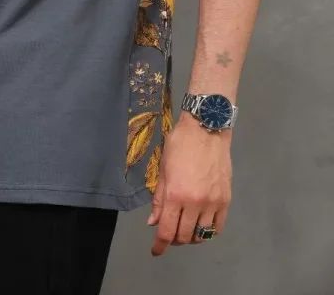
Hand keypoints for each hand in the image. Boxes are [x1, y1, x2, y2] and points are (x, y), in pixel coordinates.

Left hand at [147, 112, 231, 256]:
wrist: (207, 129)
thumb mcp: (163, 169)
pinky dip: (208, 231)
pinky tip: (201, 225)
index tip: (156, 251)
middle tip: (170, 232)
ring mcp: (212, 203)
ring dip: (191, 236)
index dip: (160, 245)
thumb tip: (153, 222)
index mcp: (175, 195)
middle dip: (174, 239)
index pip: (167, 231)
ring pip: (201, 235)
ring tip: (185, 228)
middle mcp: (195, 203)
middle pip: (184, 236)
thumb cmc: (180, 145)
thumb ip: (159, 199)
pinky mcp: (226, 200)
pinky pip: (217, 227)